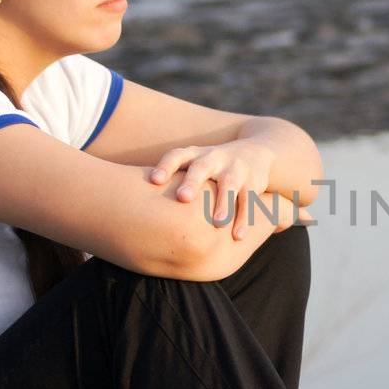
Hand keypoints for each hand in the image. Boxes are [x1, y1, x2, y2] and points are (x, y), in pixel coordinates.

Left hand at [149, 141, 274, 239]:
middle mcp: (214, 158)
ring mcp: (235, 169)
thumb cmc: (211, 167)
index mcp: (194, 155)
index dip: (165, 166)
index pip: (176, 156)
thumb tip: (133, 208)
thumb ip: (171, 180)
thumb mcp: (192, 165)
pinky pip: (249, 201)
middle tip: (183, 197)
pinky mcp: (253, 182)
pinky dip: (244, 219)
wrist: (256, 152)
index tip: (154, 180)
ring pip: (229, 185)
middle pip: (201, 168)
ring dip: (223, 203)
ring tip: (217, 223)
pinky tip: (238, 236)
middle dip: (192, 182)